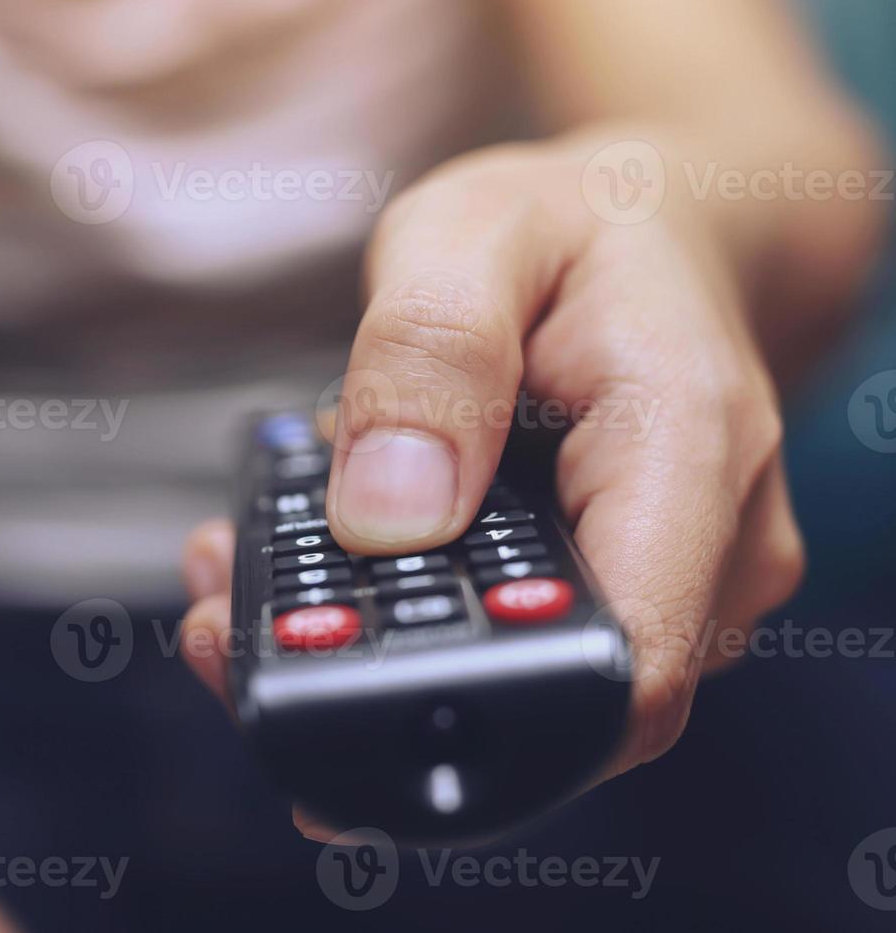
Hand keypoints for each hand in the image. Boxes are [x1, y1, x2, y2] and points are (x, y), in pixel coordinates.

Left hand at [180, 132, 807, 837]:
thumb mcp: (477, 233)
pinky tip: (312, 556)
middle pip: (542, 694)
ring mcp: (661, 586)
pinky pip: (501, 635)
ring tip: (248, 565)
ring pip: (509, 673)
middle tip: (229, 604)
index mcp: (689, 454)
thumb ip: (428, 354)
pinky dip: (397, 609)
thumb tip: (384, 518)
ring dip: (366, 640)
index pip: (620, 666)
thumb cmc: (577, 225)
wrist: (647, 231)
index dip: (475, 708)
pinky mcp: (606, 593)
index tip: (319, 678)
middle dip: (371, 668)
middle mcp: (703, 552)